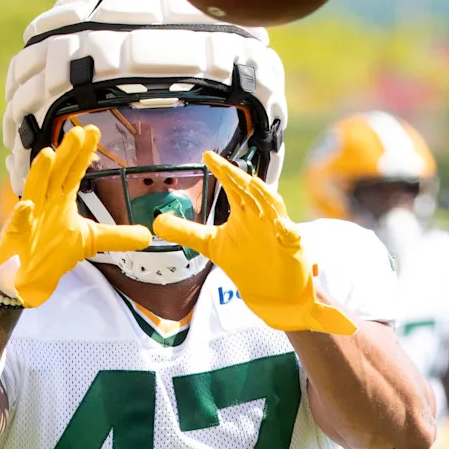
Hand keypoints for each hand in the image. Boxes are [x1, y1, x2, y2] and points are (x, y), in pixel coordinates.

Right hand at [0, 125, 151, 306]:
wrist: (26, 276)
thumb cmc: (51, 251)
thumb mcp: (90, 241)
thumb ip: (117, 236)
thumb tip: (146, 235)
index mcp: (61, 199)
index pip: (74, 171)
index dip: (84, 152)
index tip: (93, 131)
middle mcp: (46, 201)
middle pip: (57, 173)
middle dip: (66, 153)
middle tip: (77, 132)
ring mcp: (30, 217)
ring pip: (35, 189)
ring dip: (41, 172)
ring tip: (48, 154)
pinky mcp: (16, 235)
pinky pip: (18, 223)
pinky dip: (22, 214)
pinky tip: (27, 205)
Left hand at [153, 150, 356, 334]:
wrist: (270, 292)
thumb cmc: (244, 262)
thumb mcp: (211, 245)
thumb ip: (186, 232)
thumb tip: (156, 222)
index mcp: (244, 211)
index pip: (232, 185)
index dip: (222, 170)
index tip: (206, 156)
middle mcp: (261, 215)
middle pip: (251, 192)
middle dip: (239, 178)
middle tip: (224, 165)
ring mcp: (277, 230)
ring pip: (274, 208)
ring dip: (265, 196)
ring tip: (253, 184)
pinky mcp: (291, 248)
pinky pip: (292, 236)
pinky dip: (287, 231)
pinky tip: (283, 227)